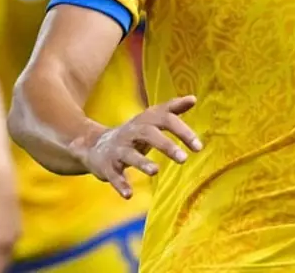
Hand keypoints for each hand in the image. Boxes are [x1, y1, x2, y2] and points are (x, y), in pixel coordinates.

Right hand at [82, 96, 201, 198]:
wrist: (95, 145)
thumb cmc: (135, 132)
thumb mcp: (152, 118)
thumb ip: (173, 109)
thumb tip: (193, 98)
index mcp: (146, 121)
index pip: (167, 120)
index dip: (183, 132)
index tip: (199, 148)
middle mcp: (132, 133)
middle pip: (148, 134)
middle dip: (166, 146)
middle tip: (184, 159)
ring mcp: (118, 149)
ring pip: (130, 155)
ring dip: (142, 163)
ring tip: (155, 171)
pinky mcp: (107, 166)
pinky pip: (114, 175)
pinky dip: (120, 184)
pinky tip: (129, 195)